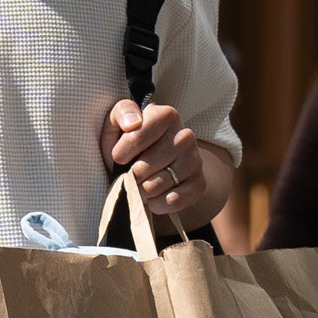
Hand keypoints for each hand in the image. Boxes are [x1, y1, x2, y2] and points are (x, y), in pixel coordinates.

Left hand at [102, 100, 211, 225]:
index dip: (120, 153)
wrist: (155, 162)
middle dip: (129, 176)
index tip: (118, 157)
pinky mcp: (199, 183)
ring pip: (156, 186)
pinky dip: (158, 204)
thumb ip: (122, 112)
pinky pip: (175, 200)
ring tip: (140, 186)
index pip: (135, 138)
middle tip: (129, 175)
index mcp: (167, 115)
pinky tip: (153, 199)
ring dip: (141, 192)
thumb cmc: (131, 141)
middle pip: (143, 167)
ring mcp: (195, 160)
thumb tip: (132, 124)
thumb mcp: (118, 122)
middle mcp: (185, 135)